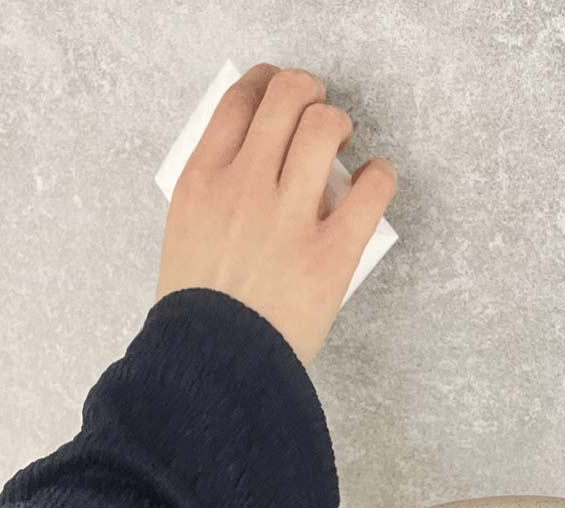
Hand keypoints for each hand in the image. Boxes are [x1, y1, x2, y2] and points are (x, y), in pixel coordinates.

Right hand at [155, 63, 396, 365]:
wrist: (214, 368)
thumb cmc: (198, 315)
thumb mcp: (183, 239)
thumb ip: (212, 196)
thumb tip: (250, 166)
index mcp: (202, 182)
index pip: (240, 99)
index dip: (267, 82)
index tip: (278, 92)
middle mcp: (244, 186)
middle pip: (287, 96)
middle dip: (309, 92)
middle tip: (318, 116)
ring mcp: (289, 218)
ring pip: (326, 126)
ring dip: (340, 125)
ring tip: (342, 146)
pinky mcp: (332, 253)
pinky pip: (372, 188)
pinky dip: (380, 175)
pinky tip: (374, 181)